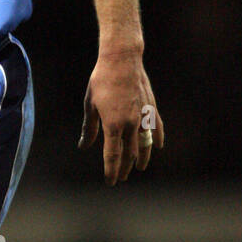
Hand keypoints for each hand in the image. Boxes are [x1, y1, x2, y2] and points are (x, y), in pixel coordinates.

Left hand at [78, 51, 163, 184]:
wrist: (122, 60)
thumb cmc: (101, 80)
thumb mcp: (90, 105)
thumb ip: (89, 128)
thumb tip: (84, 145)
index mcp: (113, 125)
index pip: (112, 155)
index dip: (111, 171)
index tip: (110, 181)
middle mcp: (130, 124)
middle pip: (129, 154)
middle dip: (124, 168)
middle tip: (120, 177)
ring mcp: (143, 116)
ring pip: (145, 144)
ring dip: (141, 158)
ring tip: (138, 167)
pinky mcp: (151, 107)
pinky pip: (156, 127)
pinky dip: (157, 138)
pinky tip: (157, 146)